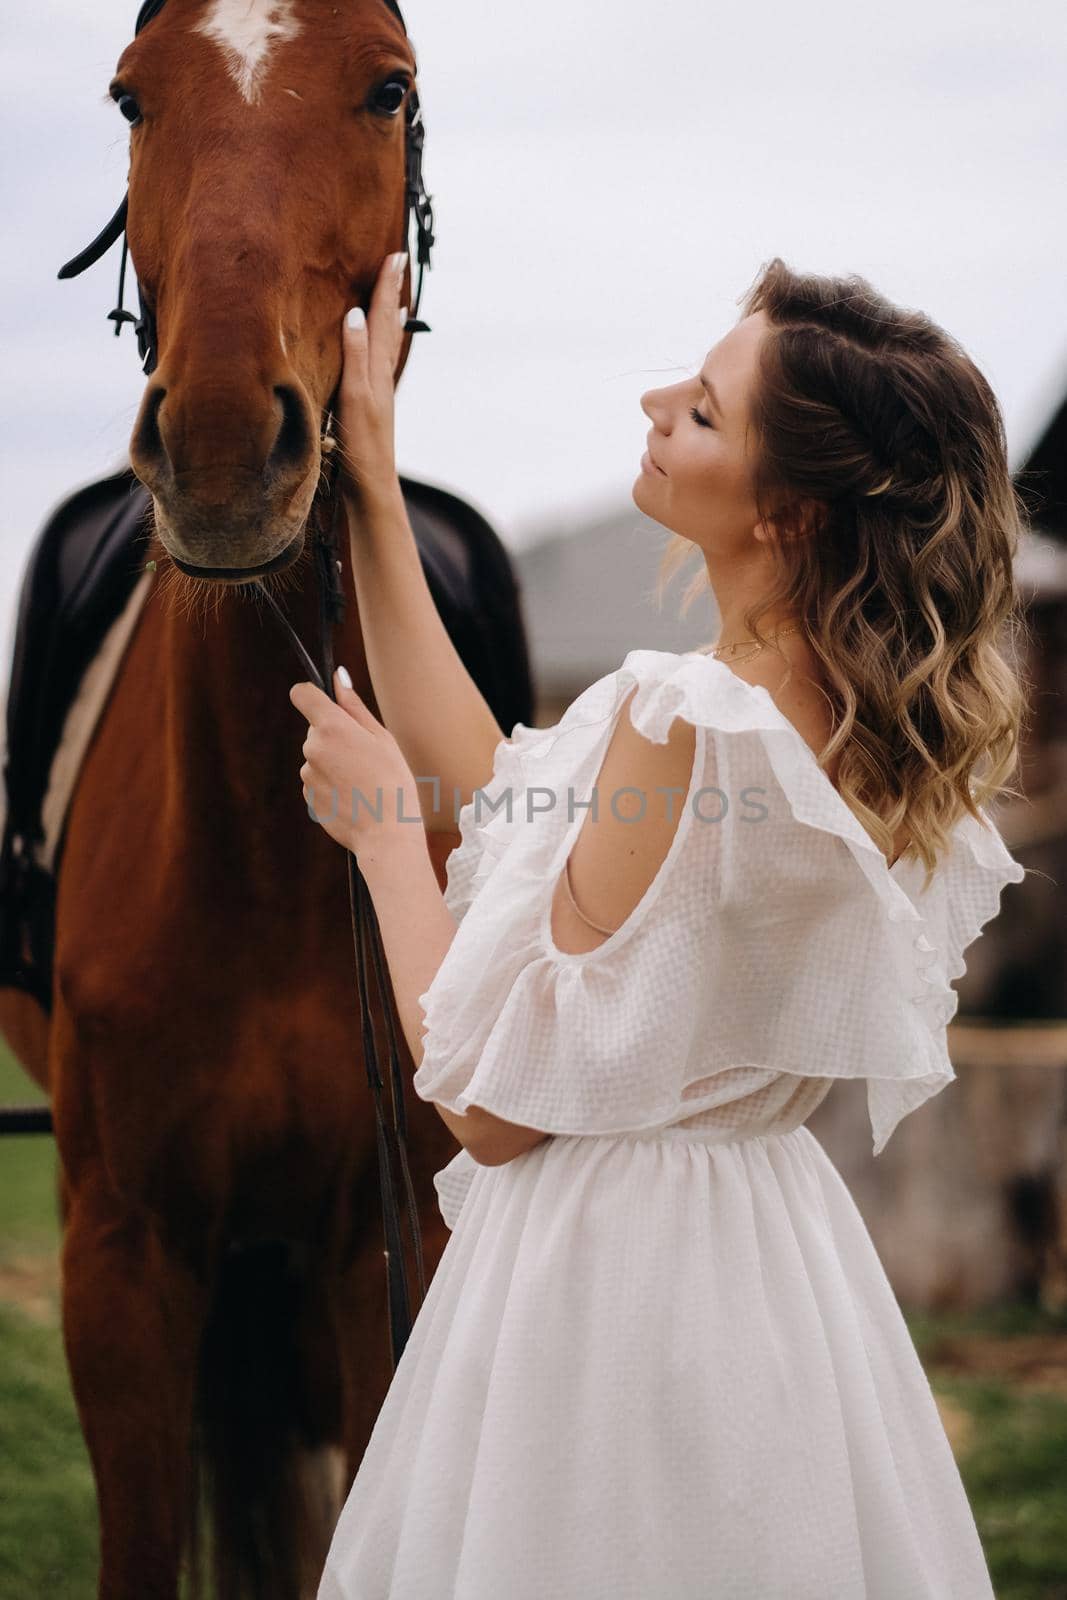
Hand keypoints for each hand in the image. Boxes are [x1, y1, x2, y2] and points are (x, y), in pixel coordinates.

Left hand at [290, 667, 422, 860]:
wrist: (387, 834)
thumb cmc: (393, 782)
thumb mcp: (381, 738)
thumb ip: (354, 706)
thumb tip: (338, 676)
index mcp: (332, 727)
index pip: (302, 694)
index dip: (311, 694)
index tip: (322, 701)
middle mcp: (312, 748)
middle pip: (316, 730)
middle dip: (335, 737)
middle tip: (365, 757)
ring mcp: (307, 774)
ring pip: (318, 757)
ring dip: (334, 763)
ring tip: (362, 782)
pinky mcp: (307, 797)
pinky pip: (318, 781)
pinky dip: (332, 785)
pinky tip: (354, 796)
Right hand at [336, 251, 408, 504]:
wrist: (371, 487)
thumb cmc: (361, 446)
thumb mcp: (355, 397)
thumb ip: (355, 356)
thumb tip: (355, 313)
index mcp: (376, 371)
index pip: (382, 319)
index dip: (386, 287)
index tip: (395, 255)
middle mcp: (381, 377)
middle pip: (389, 327)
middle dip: (391, 293)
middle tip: (398, 262)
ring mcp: (377, 392)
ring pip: (386, 344)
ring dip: (389, 318)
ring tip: (395, 297)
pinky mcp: (371, 406)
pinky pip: (378, 363)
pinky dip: (381, 346)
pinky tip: (378, 348)